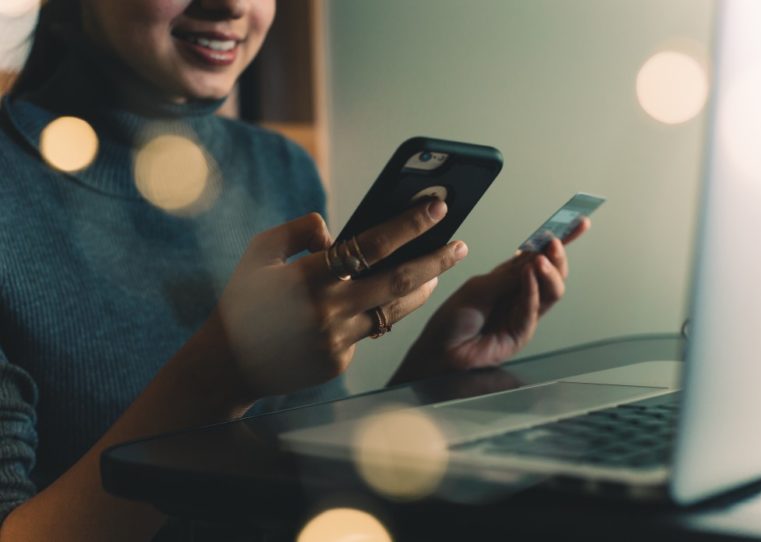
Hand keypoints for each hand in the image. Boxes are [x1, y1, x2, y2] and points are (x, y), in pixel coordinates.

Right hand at [211, 199, 467, 398]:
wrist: (226, 365)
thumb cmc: (244, 301)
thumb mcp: (260, 253)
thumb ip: (299, 231)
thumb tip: (336, 231)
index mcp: (309, 276)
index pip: (372, 244)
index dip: (410, 224)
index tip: (438, 207)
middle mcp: (328, 310)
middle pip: (399, 281)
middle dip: (436, 260)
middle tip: (459, 245)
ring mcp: (336, 341)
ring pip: (395, 312)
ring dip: (421, 290)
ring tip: (437, 273)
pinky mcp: (339, 362)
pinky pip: (368, 333)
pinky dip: (375, 315)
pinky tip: (377, 304)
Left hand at [391, 218, 589, 383]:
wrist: (440, 350)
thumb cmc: (453, 319)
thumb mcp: (479, 288)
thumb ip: (508, 276)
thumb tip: (536, 258)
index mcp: (508, 278)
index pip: (538, 255)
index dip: (559, 240)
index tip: (578, 223)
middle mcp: (520, 294)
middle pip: (551, 273)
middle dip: (557, 256)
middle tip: (554, 243)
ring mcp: (524, 314)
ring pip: (551, 292)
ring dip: (548, 273)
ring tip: (540, 261)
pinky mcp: (522, 333)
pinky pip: (533, 310)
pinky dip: (532, 291)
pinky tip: (529, 276)